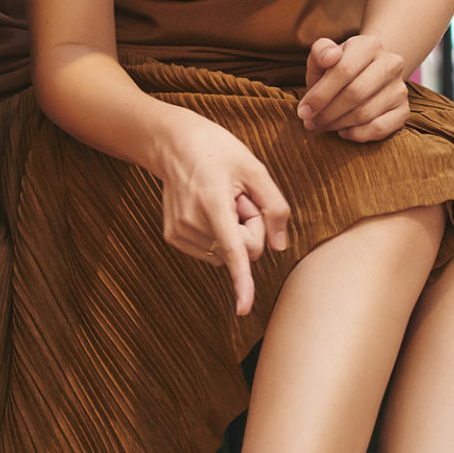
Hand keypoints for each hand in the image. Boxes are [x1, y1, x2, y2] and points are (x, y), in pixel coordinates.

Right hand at [156, 112, 289, 315]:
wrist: (174, 143)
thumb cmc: (219, 151)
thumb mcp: (255, 168)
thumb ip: (274, 207)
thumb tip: (280, 247)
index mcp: (213, 201)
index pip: (234, 249)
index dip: (242, 281)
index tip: (243, 309)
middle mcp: (192, 221)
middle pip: (241, 250)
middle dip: (250, 229)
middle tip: (238, 198)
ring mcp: (179, 231)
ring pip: (226, 253)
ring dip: (232, 231)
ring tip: (220, 200)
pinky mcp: (173, 236)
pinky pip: (212, 251)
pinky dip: (217, 234)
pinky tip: (209, 207)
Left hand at [297, 35, 408, 141]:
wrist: (368, 73)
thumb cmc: (339, 67)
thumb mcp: (324, 56)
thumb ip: (320, 52)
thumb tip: (330, 57)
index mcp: (370, 44)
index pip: (344, 70)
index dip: (320, 94)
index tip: (303, 110)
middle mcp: (391, 63)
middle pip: (355, 93)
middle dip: (327, 112)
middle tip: (310, 123)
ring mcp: (400, 88)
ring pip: (366, 113)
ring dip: (338, 124)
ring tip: (323, 125)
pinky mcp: (404, 110)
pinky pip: (380, 128)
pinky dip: (357, 134)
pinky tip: (344, 130)